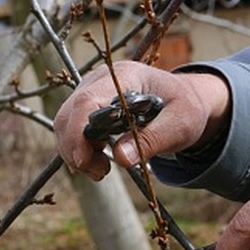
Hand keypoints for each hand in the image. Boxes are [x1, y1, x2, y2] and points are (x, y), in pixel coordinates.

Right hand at [54, 61, 229, 179]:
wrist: (184, 100)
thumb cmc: (184, 107)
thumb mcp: (180, 124)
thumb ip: (152, 139)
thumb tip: (121, 158)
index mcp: (125, 76)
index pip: (88, 99)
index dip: (78, 130)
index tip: (83, 160)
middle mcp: (101, 80)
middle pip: (69, 113)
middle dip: (76, 148)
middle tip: (101, 172)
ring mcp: (91, 92)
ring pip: (64, 123)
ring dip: (76, 152)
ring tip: (102, 171)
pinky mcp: (88, 107)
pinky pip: (71, 130)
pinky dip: (78, 150)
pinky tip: (99, 163)